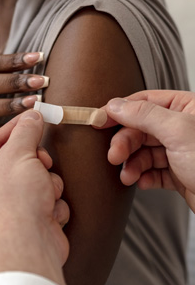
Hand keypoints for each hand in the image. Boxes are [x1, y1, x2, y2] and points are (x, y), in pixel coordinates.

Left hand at [0, 110, 70, 275]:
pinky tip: (47, 213)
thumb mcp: (18, 155)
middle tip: (41, 163)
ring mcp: (13, 208)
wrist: (28, 245)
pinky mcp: (34, 221)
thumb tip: (32, 115)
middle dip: (37, 162)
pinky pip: (50, 200)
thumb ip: (26, 132)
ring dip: (48, 184)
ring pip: (41, 180)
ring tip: (43, 195)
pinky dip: (53, 204)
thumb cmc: (13, 200)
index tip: (34, 116)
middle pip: (21, 160)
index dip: (15, 128)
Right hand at [98, 91, 194, 208]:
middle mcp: (184, 127)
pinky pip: (153, 171)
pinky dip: (144, 177)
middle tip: (114, 157)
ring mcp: (181, 151)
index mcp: (187, 108)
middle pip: (140, 129)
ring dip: (132, 165)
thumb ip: (144, 114)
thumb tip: (116, 105)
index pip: (145, 101)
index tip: (98, 121)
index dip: (120, 111)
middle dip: (125, 144)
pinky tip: (143, 183)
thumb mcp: (178, 131)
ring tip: (129, 177)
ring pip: (143, 152)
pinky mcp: (180, 174)